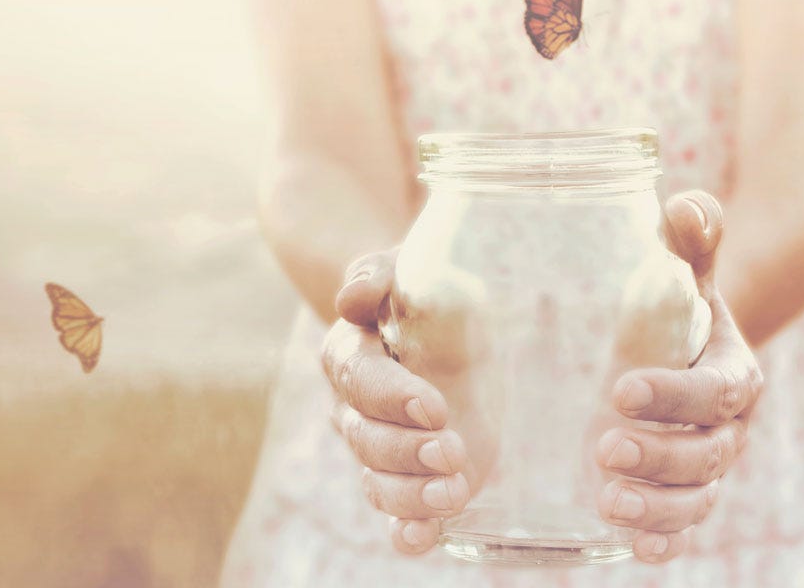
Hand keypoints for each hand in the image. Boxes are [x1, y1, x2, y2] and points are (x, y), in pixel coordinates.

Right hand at [322, 249, 472, 554]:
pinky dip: (406, 532)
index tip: (434, 407)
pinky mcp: (414, 477)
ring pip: (379, 483)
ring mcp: (384, 448)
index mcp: (351, 354)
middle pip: (367, 440)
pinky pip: (396, 515)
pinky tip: (424, 536)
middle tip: (451, 449)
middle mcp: (358, 408)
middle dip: (408, 450)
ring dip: (412, 494)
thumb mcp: (405, 267)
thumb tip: (354, 298)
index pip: (360, 380)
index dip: (392, 397)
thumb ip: (376, 276)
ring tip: (452, 491)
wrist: (449, 320)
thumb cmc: (422, 290)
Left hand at [595, 191, 763, 563]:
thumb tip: (685, 206)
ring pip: (698, 498)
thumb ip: (689, 238)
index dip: (676, 395)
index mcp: (733, 370)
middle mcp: (730, 426)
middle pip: (708, 454)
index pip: (715, 389)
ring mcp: (710, 465)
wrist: (688, 348)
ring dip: (658, 508)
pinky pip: (686, 525)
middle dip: (660, 456)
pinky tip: (631, 549)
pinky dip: (664, 540)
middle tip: (603, 448)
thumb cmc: (676, 305)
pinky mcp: (686, 493)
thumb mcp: (685, 270)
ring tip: (607, 503)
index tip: (621, 389)